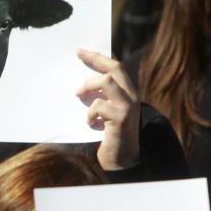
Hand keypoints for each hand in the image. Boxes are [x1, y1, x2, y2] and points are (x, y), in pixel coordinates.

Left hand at [76, 50, 140, 170]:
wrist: (122, 158)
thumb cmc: (111, 133)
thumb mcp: (108, 110)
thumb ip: (101, 96)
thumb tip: (80, 84)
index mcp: (129, 91)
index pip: (115, 67)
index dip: (98, 58)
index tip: (80, 51)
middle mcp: (132, 96)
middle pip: (114, 69)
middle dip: (95, 61)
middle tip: (79, 57)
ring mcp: (128, 107)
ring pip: (107, 82)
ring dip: (89, 87)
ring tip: (79, 96)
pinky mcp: (121, 119)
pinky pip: (99, 106)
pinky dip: (90, 113)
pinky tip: (90, 123)